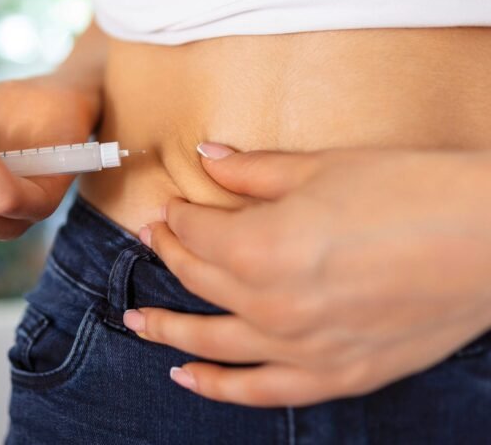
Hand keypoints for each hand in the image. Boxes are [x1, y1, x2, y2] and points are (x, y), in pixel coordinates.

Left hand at [123, 144, 490, 405]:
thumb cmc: (411, 192)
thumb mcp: (321, 168)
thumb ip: (253, 171)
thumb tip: (208, 158)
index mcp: (259, 247)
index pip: (195, 231)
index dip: (178, 214)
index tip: (172, 205)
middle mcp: (269, 304)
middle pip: (197, 278)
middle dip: (169, 253)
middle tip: (153, 239)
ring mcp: (301, 347)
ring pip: (212, 341)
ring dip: (167, 327)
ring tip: (136, 320)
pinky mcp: (336, 374)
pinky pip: (260, 390)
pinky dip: (218, 386)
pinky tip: (187, 377)